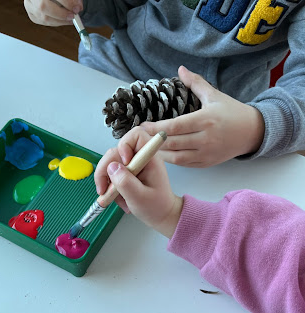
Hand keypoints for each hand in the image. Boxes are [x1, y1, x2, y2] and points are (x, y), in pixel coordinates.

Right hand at [24, 0, 82, 25]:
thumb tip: (78, 7)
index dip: (66, 2)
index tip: (76, 8)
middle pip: (43, 7)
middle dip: (61, 14)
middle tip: (73, 16)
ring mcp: (30, 6)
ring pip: (43, 17)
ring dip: (60, 21)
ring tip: (71, 19)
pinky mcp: (32, 15)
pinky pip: (44, 22)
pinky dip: (56, 23)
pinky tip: (63, 20)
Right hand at [94, 128, 182, 237]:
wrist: (161, 216)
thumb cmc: (156, 206)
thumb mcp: (139, 198)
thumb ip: (125, 182)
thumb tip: (111, 167)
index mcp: (149, 158)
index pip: (136, 135)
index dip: (125, 145)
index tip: (124, 163)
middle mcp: (140, 158)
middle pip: (115, 151)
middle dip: (106, 170)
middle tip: (103, 189)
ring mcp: (132, 165)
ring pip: (110, 164)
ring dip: (108, 182)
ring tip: (114, 199)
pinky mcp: (126, 173)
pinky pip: (111, 175)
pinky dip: (110, 188)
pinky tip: (119, 200)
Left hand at [141, 65, 264, 166]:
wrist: (252, 132)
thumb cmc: (232, 112)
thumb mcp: (214, 95)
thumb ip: (196, 83)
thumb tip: (180, 69)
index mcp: (205, 120)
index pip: (174, 126)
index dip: (156, 128)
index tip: (143, 126)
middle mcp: (205, 139)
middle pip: (172, 143)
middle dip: (153, 141)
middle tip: (139, 137)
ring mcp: (206, 154)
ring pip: (176, 158)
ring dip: (160, 153)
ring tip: (148, 146)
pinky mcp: (206, 163)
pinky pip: (184, 164)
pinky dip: (171, 160)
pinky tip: (163, 154)